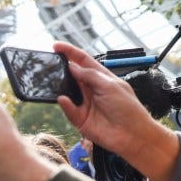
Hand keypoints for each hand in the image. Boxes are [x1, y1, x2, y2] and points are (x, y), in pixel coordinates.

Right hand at [53, 42, 179, 180]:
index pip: (83, 60)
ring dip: (60, 86)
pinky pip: (68, 109)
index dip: (70, 52)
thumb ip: (90, 75)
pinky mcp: (80, 119)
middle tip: (49, 63)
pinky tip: (63, 99)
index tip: (56, 46)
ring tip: (52, 80)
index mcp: (101, 77)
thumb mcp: (110, 86)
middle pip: (72, 75)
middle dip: (61, 68)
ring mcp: (84, 104)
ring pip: (67, 92)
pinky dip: (65, 105)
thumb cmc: (128, 108)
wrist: (131, 135)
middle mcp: (91, 89)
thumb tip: (73, 66)